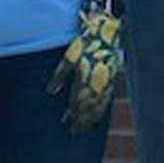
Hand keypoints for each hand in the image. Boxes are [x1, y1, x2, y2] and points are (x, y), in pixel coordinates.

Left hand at [47, 6, 121, 133]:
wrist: (107, 32)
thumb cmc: (85, 42)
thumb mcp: (69, 57)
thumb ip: (60, 76)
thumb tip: (51, 92)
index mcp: (86, 76)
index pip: (79, 101)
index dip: (74, 114)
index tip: (67, 125)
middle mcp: (97, 82)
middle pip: (90, 106)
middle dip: (82, 120)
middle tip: (75, 131)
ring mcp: (107, 81)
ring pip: (99, 104)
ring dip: (91, 117)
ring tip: (83, 127)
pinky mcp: (112, 79)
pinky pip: (106, 98)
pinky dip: (101, 109)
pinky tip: (95, 115)